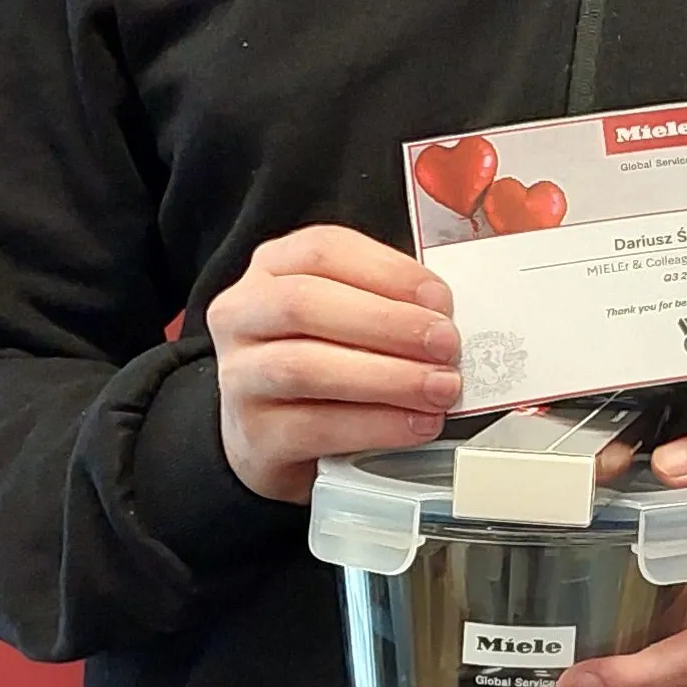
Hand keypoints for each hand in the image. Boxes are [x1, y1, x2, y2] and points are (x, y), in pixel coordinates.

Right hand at [210, 226, 458, 502]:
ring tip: (440, 388)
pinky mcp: (254, 436)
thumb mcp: (344, 316)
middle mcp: (243, 316)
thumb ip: (386, 303)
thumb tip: (447, 317)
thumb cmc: (321, 359)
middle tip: (446, 344)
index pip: (323, 250)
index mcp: (272, 270)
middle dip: (388, 323)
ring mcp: (239, 377)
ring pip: (305, 367)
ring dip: (387, 377)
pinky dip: (376, 425)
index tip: (440, 298)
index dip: (387, 271)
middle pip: (306, 303)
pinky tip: (416, 424)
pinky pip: (316, 428)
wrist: (271, 436)